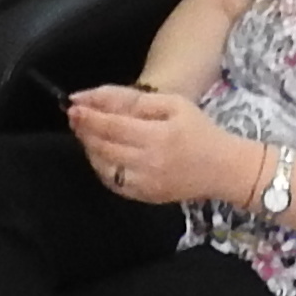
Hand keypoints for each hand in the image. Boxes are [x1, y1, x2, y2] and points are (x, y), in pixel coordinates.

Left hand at [63, 84, 257, 206]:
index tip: (72, 104)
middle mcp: (149, 162)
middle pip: (104, 146)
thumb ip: (136, 101)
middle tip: (73, 116)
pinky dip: (100, 167)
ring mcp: (145, 183)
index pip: (112, 125)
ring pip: (103, 166)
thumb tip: (99, 99)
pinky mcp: (145, 196)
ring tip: (85, 132)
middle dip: (84, 129)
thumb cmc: (199, 130)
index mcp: (158, 135)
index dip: (89, 115)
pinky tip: (99, 153)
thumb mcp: (174, 104)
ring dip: (89, 148)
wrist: (223, 169)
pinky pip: (113, 182)